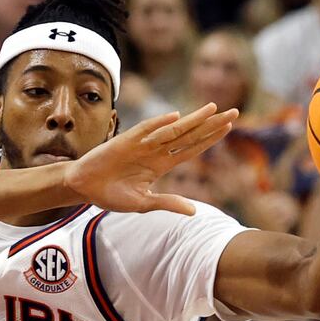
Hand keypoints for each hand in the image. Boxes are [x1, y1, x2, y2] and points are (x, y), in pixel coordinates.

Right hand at [65, 105, 238, 215]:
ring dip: (192, 120)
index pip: (192, 149)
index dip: (210, 139)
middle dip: (211, 124)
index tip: (229, 128)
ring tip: (213, 109)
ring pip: (172, 130)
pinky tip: (174, 118)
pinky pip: (144, 131)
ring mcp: (142, 144)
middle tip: (235, 112)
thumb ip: (168, 203)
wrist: (84, 187)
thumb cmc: (111, 195)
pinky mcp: (124, 141)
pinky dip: (158, 125)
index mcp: (161, 165)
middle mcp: (155, 151)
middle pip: (189, 135)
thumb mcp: (143, 204)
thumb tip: (194, 211)